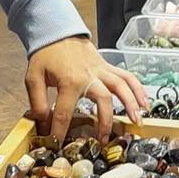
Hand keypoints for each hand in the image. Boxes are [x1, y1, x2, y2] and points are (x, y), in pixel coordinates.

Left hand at [25, 39, 146, 144]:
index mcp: (68, 81)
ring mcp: (101, 70)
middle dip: (105, 122)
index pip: (64, 112)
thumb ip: (37, 101)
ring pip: (121, 86)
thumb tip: (43, 122)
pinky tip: (145, 103)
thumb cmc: (45, 56)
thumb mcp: (33, 77)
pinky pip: (126, 76)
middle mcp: (89, 76)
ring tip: (138, 121)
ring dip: (131, 103)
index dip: (60, 131)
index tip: (58, 145)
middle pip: (102, 100)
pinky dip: (138, 88)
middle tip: (104, 141)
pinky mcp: (107, 67)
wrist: (57, 32)